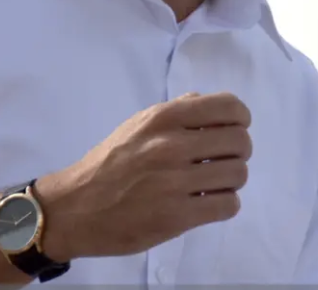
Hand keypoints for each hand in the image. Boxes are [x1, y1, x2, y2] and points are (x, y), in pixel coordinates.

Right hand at [35, 92, 251, 259]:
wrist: (76, 207)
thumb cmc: (109, 162)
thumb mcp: (138, 124)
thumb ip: (175, 110)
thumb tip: (205, 100)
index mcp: (164, 118)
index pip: (228, 107)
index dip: (241, 117)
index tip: (236, 126)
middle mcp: (173, 145)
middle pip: (240, 141)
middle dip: (239, 149)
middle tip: (225, 158)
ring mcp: (176, 183)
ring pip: (238, 174)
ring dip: (232, 178)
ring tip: (215, 182)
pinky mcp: (177, 217)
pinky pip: (228, 205)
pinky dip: (226, 203)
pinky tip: (210, 201)